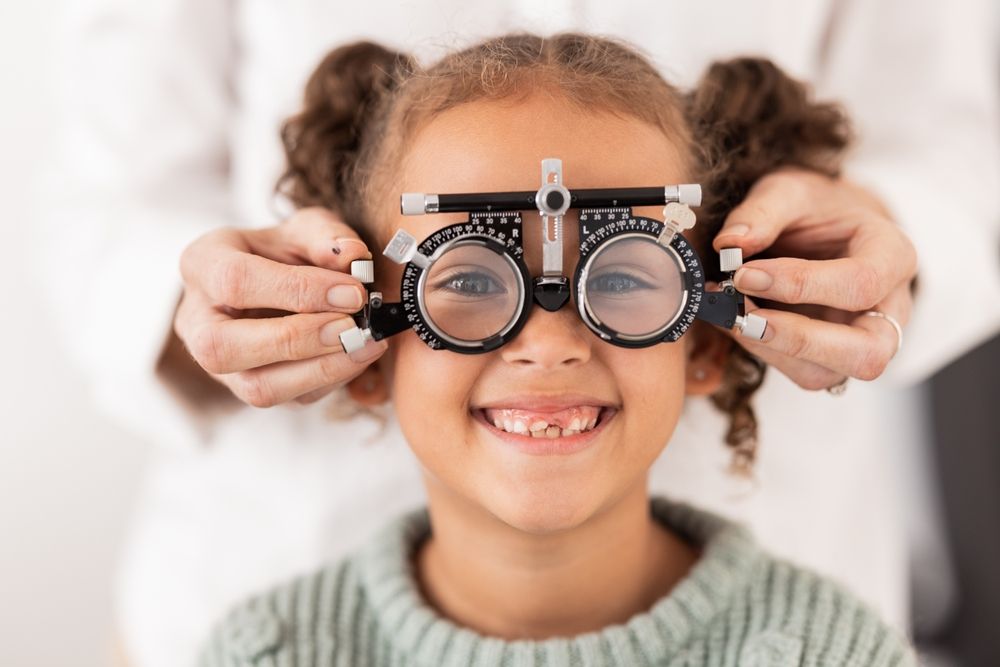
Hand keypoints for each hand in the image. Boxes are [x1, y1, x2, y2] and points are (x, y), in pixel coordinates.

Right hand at [174, 207, 386, 406]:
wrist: (277, 279)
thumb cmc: (286, 250)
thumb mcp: (305, 228)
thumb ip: (328, 236)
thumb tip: (354, 255)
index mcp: (202, 264)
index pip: (235, 281)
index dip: (297, 290)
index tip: (352, 292)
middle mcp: (197, 320)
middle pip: (224, 347)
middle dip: (298, 340)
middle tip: (353, 327)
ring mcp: (218, 362)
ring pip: (255, 387)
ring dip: (319, 370)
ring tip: (366, 345)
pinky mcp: (249, 387)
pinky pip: (287, 399)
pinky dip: (330, 380)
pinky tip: (358, 356)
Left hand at [712, 169, 916, 390]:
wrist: (826, 227)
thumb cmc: (815, 209)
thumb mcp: (789, 191)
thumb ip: (762, 212)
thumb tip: (729, 244)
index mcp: (892, 255)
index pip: (861, 284)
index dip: (800, 284)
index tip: (744, 274)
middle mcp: (889, 307)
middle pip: (867, 352)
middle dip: (798, 340)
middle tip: (743, 316)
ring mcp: (864, 340)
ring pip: (829, 374)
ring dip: (772, 351)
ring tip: (732, 314)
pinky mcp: (833, 359)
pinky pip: (803, 374)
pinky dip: (763, 353)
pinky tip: (738, 322)